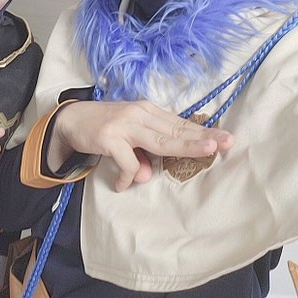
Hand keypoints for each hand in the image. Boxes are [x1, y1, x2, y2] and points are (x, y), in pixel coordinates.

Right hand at [53, 100, 233, 191]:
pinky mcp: (110, 138)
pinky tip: (121, 185)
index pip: (180, 123)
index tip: (225, 137)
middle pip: (176, 130)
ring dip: (186, 147)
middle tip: (226, 142)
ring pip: (161, 141)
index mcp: (148, 111)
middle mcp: (140, 114)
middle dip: (203, 137)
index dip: (202, 131)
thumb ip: (143, 152)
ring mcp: (125, 125)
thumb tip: (146, 175)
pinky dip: (129, 177)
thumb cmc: (105, 127)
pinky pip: (128, 163)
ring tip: (207, 152)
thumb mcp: (129, 136)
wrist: (71, 120)